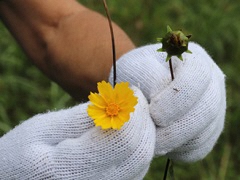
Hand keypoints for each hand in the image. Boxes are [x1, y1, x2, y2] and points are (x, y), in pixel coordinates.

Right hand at [0, 87, 154, 178]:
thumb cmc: (22, 154)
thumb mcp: (43, 129)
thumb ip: (80, 119)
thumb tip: (115, 104)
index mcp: (70, 169)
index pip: (124, 139)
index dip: (134, 111)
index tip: (131, 91)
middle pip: (140, 153)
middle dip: (143, 120)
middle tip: (135, 99)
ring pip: (141, 162)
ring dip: (143, 132)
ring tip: (132, 112)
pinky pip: (135, 168)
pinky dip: (138, 145)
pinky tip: (127, 130)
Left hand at [110, 42, 225, 161]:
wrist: (140, 85)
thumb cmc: (136, 73)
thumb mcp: (136, 67)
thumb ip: (149, 80)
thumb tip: (162, 108)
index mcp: (196, 61)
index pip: (198, 77)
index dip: (178, 99)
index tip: (154, 113)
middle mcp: (211, 84)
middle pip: (207, 109)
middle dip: (177, 127)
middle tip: (151, 136)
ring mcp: (213, 109)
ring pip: (204, 132)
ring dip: (175, 142)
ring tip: (151, 141)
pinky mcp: (207, 130)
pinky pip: (199, 147)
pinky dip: (179, 150)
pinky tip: (160, 144)